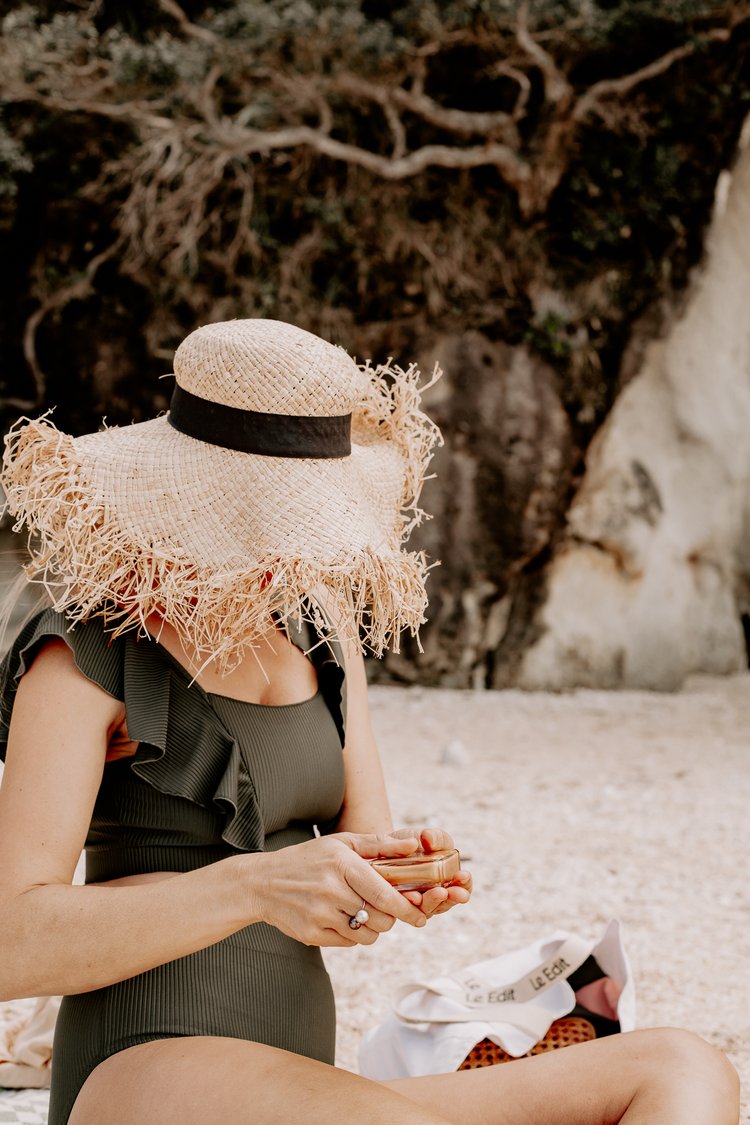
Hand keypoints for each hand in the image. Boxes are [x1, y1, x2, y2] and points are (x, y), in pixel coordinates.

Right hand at [245, 832, 428, 947]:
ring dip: (372, 928)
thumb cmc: (308, 859)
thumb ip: (379, 844)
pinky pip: (348, 942)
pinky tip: (341, 918)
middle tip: (384, 910)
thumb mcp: (340, 843)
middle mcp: (331, 890)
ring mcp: (319, 915)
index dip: (406, 908)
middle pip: (380, 919)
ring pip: (366, 935)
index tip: (420, 916)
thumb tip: (414, 844)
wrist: (262, 883)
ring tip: (361, 912)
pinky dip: (352, 934)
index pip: (384, 895)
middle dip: (390, 918)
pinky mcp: (311, 934)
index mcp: (342, 864)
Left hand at [389, 826, 472, 917]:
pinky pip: (406, 909)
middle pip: (446, 903)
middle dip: (450, 898)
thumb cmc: (414, 842)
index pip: (461, 888)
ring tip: (432, 894)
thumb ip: (435, 837)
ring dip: (431, 902)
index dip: (465, 885)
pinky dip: (410, 903)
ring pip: (427, 909)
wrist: (387, 846)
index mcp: (448, 880)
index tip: (463, 875)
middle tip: (448, 891)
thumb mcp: (428, 836)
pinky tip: (412, 896)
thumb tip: (428, 837)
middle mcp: (434, 895)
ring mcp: (417, 902)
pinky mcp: (399, 904)